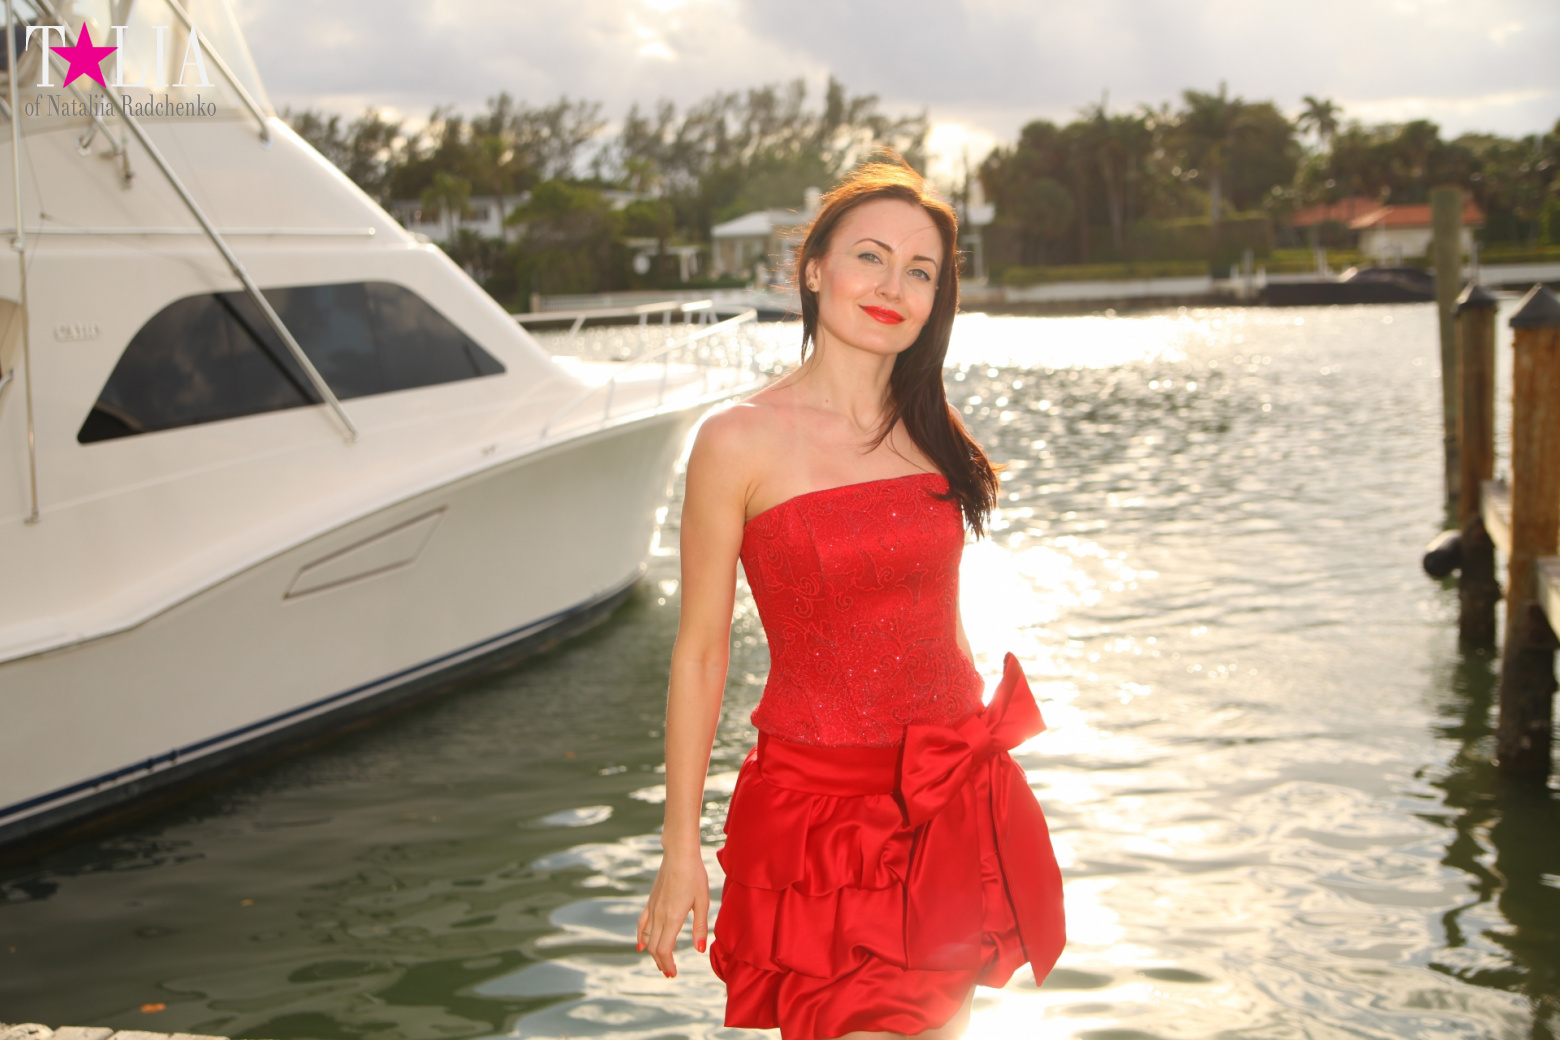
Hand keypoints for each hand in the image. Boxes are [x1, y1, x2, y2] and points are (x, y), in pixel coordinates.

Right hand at [636, 846, 709, 977]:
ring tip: (660, 963)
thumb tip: (699, 950)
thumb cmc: (695, 876)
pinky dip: (640, 937)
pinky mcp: (650, 901)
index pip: (664, 949)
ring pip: (647, 938)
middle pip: (654, 947)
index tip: (673, 973)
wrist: (679, 854)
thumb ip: (700, 927)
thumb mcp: (703, 902)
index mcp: (672, 917)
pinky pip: (641, 923)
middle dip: (661, 963)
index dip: (667, 964)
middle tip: (669, 973)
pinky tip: (641, 945)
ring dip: (652, 953)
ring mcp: (652, 908)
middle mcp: (659, 915)